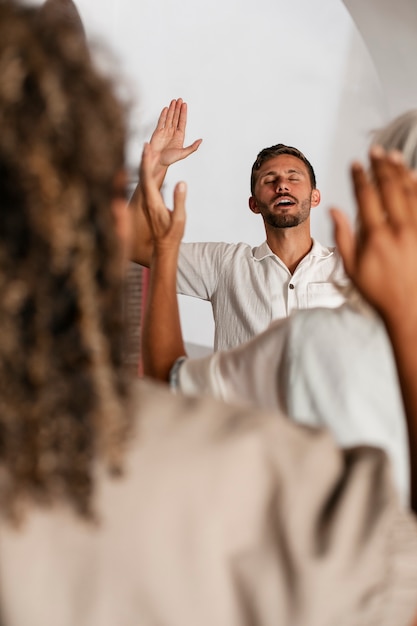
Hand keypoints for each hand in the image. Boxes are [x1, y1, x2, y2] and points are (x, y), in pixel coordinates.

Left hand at [139, 142, 185, 253]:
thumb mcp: (179, 219)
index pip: (147, 178)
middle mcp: (146, 201)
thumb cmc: (172, 234)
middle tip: (146, 143)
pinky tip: (148, 167)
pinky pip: (145, 185)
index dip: (146, 162)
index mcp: (153, 202)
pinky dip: (146, 173)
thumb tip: (181, 183)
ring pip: (143, 180)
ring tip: (146, 150)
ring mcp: (146, 203)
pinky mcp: (148, 204)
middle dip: (144, 159)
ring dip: (144, 164)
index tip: (146, 148)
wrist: (163, 247)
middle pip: (143, 176)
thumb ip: (179, 200)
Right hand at [149, 98, 201, 173]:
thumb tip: (201, 140)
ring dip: (171, 109)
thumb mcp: (183, 154)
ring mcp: (165, 131)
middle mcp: (172, 132)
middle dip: (178, 108)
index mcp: (179, 136)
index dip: (183, 113)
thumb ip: (193, 147)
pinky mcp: (157, 132)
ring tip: (173, 101)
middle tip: (179, 99)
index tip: (184, 104)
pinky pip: (161, 121)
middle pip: (176, 117)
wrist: (158, 162)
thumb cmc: (169, 160)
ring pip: (169, 117)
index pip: (182, 122)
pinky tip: (166, 108)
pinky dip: (163, 114)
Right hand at [331, 147, 416, 327]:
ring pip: (410, 191)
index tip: (355, 164)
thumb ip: (343, 237)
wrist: (409, 308)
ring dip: (400, 171)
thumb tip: (334, 210)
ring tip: (392, 156)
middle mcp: (398, 229)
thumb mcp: (351, 268)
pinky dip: (416, 187)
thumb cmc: (378, 291)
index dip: (359, 177)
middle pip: (389, 187)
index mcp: (376, 237)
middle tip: (375, 150)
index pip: (366, 196)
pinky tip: (411, 177)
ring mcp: (416, 230)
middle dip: (381, 165)